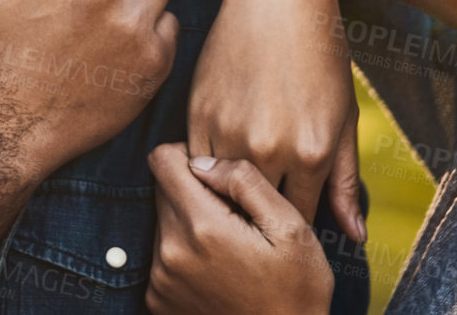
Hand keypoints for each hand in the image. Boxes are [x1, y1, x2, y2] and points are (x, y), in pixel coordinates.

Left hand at [146, 143, 333, 314]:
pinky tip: (218, 270)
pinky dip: (185, 254)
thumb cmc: (297, 289)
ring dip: (190, 224)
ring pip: (164, 222)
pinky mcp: (158, 300)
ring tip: (230, 247)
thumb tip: (202, 161)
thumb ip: (245, 181)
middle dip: (194, 192)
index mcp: (202, 226)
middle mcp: (171, 252)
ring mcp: (161, 280)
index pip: (162, 160)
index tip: (217, 175)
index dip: (190, 157)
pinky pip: (162, 256)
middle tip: (234, 217)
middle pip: (163, 191)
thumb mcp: (290, 227)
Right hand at [188, 0, 363, 240]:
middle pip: (258, 215)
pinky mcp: (197, 113)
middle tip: (260, 223)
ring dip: (228, 200)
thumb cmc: (320, 52)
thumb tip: (354, 237)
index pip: (299, 222)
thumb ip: (346, 182)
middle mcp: (269, 149)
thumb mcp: (344, 117)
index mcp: (312, 153)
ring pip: (221, 194)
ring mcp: (228, 132)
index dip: (294, 230)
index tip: (290, 227)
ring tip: (236, 200)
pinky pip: (196, 166)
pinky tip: (216, 170)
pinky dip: (205, 174)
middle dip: (260, 223)